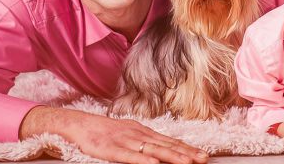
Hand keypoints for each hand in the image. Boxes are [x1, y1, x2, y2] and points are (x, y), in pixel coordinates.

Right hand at [20, 106, 207, 163]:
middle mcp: (139, 135)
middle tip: (204, 159)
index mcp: (144, 132)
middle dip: (186, 153)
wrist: (79, 124)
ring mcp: (127, 141)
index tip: (202, 155)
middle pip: (167, 145)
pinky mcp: (112, 149)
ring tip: (187, 163)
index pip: (170, 142)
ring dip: (172, 157)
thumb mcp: (129, 134)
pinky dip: (144, 160)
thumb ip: (145, 143)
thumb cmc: (105, 132)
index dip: (187, 149)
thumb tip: (162, 152)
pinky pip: (130, 156)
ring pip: (154, 150)